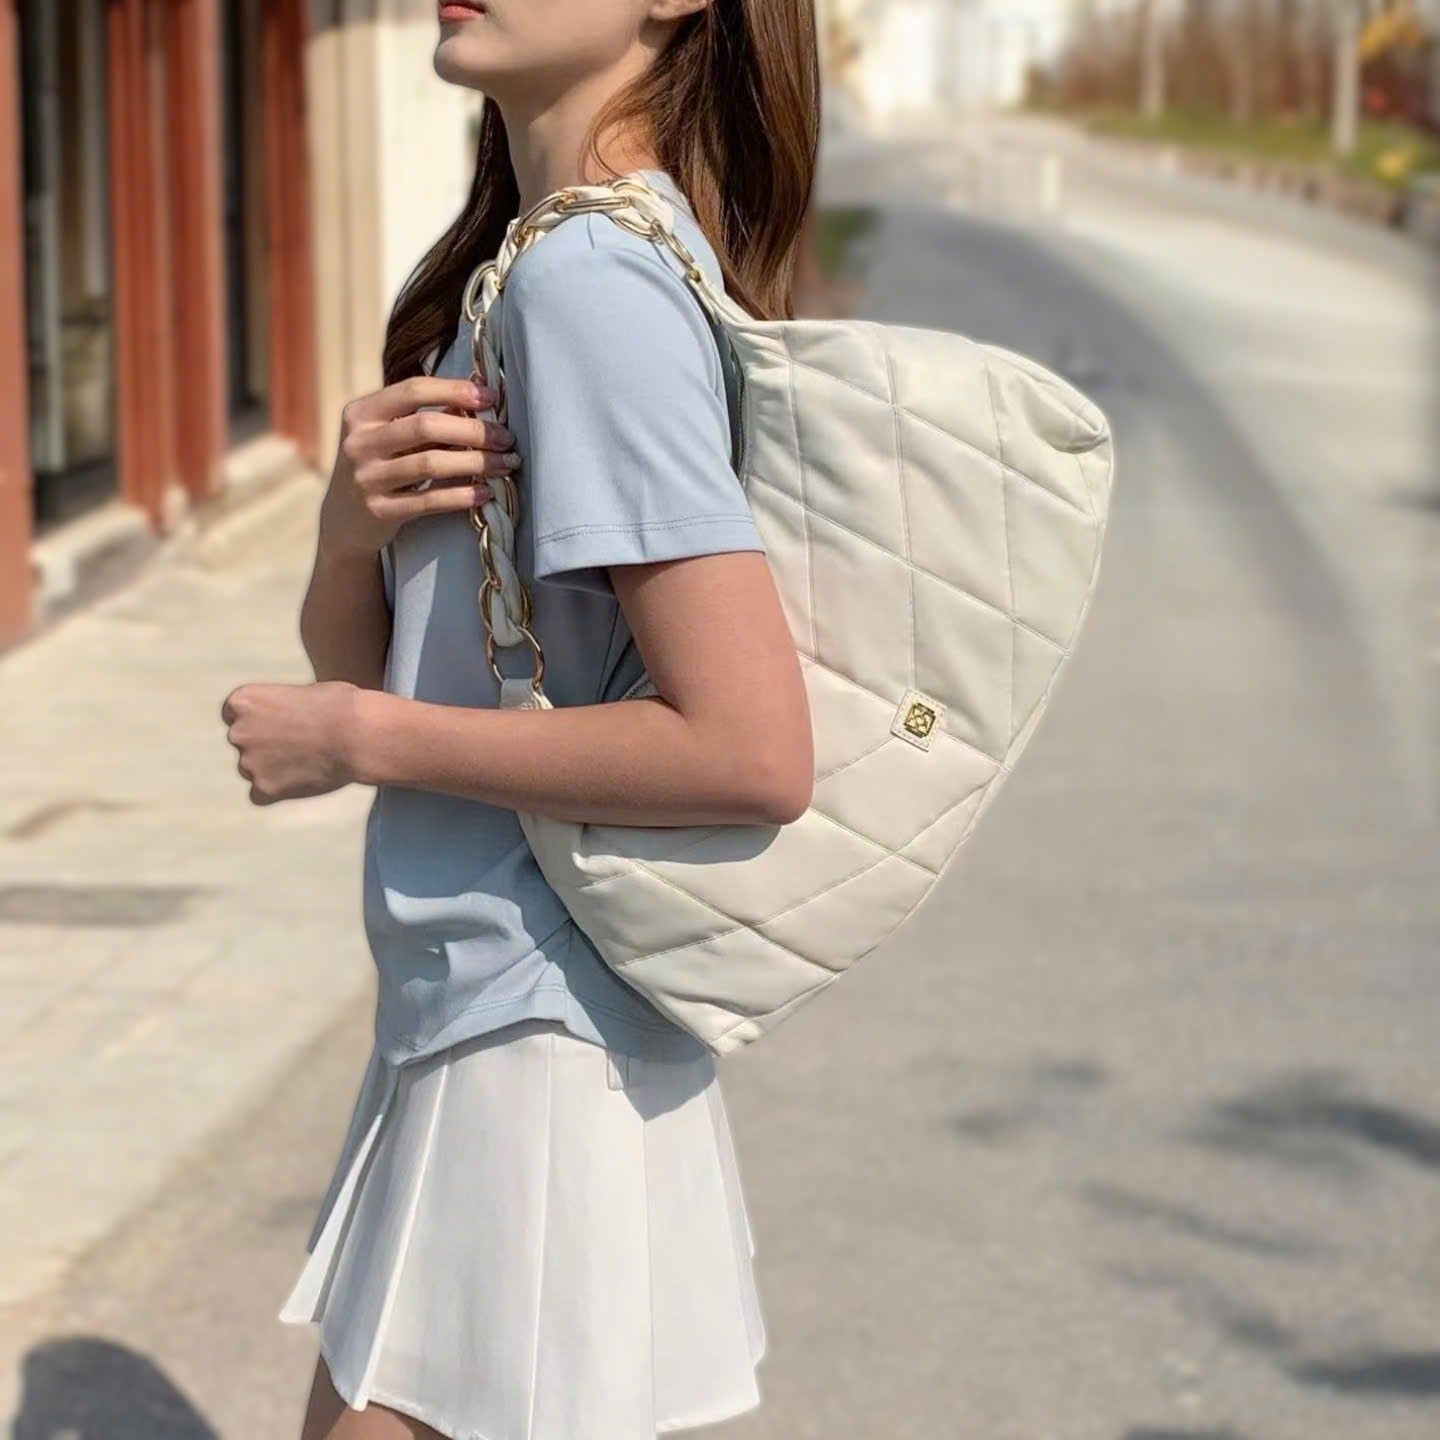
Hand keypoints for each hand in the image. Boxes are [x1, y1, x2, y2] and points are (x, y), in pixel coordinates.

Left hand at [222, 681, 363, 805]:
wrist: (359, 735)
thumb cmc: (341, 706)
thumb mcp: (304, 692)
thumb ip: (282, 708)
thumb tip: (284, 720)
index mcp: (244, 701)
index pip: (234, 714)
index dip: (258, 720)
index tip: (278, 725)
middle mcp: (238, 732)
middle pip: (243, 742)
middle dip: (265, 744)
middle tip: (298, 746)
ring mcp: (249, 763)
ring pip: (254, 769)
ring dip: (273, 768)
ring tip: (309, 763)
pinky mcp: (264, 788)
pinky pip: (263, 794)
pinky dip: (279, 790)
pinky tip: (304, 780)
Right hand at [319, 376, 520, 557]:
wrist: (345, 519)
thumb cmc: (380, 465)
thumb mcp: (390, 435)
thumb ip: (427, 416)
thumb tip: (479, 396)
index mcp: (361, 413)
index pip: (413, 390)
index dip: (455, 390)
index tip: (490, 398)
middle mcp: (359, 442)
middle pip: (426, 426)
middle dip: (474, 431)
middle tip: (506, 439)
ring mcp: (367, 478)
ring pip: (431, 464)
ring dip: (476, 463)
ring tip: (505, 464)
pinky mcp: (379, 511)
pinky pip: (429, 501)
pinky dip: (462, 496)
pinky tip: (486, 493)